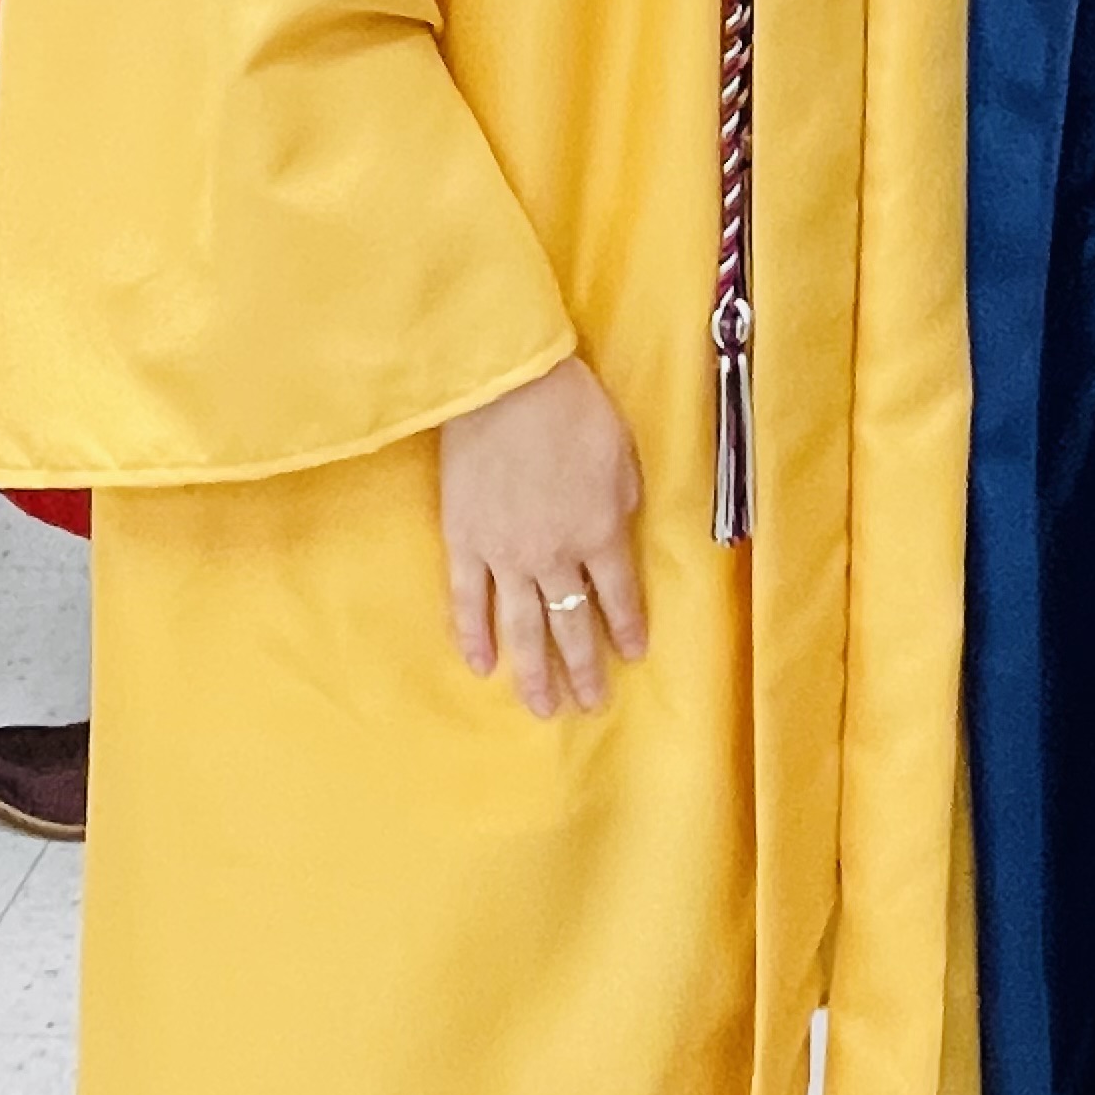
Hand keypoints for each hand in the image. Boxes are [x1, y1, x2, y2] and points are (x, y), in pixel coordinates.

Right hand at [439, 355, 647, 721]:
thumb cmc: (573, 410)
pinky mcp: (464, 544)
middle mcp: (555, 558)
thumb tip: (616, 537)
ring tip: (542, 709)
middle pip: (571, 625)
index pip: (618, 597)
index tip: (631, 656)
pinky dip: (472, 636)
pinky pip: (468, 601)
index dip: (625, 629)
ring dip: (533, 673)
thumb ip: (622, 506)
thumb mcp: (623, 456)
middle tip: (589, 705)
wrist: (506, 386)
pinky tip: (481, 665)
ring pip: (522, 629)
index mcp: (601, 534)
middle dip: (583, 669)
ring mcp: (505, 556)